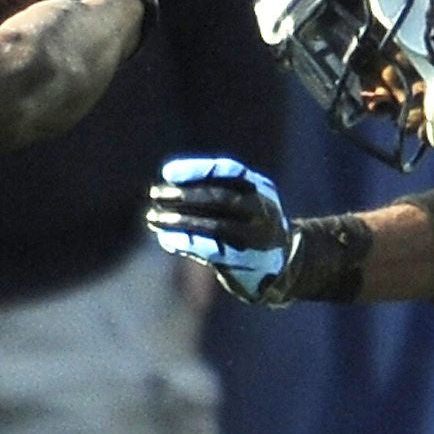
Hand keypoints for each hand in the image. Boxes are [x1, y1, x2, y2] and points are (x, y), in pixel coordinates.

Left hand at [144, 155, 293, 303]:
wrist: (281, 263)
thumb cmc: (248, 224)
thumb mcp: (242, 199)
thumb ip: (214, 190)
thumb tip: (169, 185)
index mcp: (260, 187)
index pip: (230, 171)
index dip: (198, 170)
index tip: (167, 172)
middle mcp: (262, 209)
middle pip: (220, 198)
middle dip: (183, 195)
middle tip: (155, 193)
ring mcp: (256, 236)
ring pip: (215, 225)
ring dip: (179, 221)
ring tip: (152, 217)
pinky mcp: (246, 261)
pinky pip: (213, 251)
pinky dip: (187, 243)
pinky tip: (166, 239)